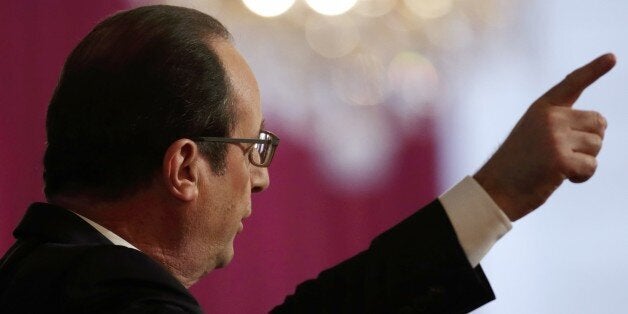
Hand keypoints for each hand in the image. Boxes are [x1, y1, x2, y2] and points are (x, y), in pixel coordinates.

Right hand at [473, 53, 615, 220]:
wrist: (493, 190)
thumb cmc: (514, 168)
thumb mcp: (533, 137)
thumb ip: (561, 127)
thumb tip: (598, 132)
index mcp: (541, 108)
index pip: (572, 84)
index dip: (594, 70)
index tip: (612, 57)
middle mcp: (549, 117)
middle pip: (598, 123)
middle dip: (590, 141)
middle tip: (563, 155)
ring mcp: (555, 136)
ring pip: (597, 145)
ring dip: (584, 160)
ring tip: (556, 168)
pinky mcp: (560, 158)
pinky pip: (591, 166)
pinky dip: (581, 176)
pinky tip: (560, 178)